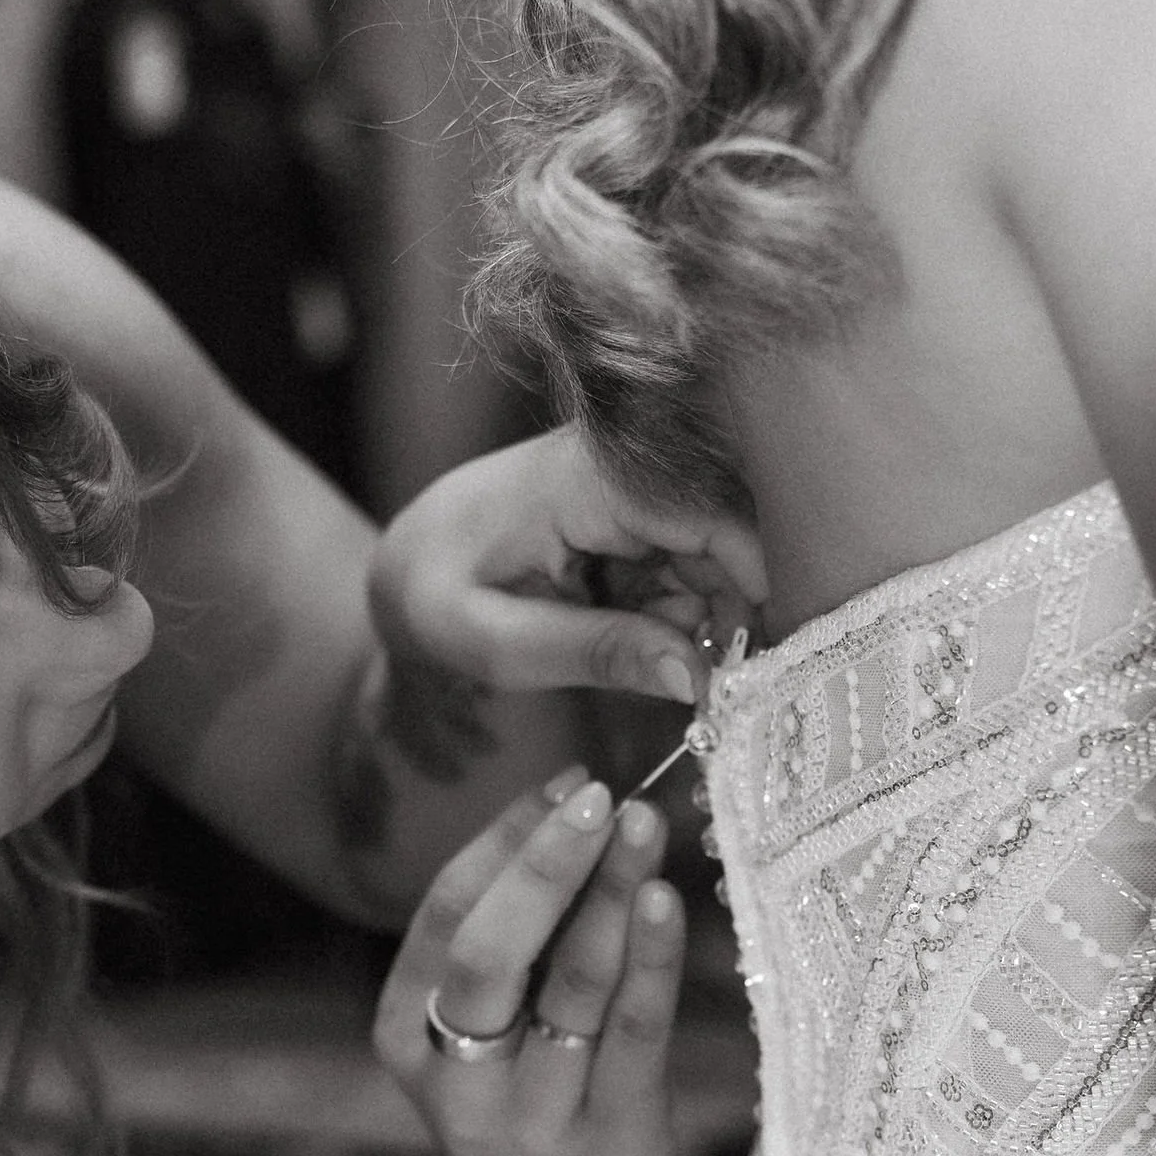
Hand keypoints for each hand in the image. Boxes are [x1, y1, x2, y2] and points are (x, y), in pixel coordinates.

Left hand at [369, 424, 766, 705]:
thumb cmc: (433, 597)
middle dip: (719, 621)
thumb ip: (596, 654)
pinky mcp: (639, 510)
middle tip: (688, 689)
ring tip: (628, 657)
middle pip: (727, 541)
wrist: (404, 561)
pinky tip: (628, 636)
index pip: (717, 519)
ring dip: (692, 624)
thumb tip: (694, 680)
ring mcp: (637, 485)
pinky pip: (690, 566)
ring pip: (714, 561)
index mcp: (591, 479)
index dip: (752, 594)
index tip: (743, 673)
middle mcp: (627, 466)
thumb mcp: (499, 643)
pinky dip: (672, 614)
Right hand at [374, 766, 682, 1155]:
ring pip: (566, 990)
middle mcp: (457, 1075)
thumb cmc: (513, 1097)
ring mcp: (531, 1114)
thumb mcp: (475, 1025)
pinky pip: (632, 1036)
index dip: (501, 839)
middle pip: (488, 953)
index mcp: (406, 1029)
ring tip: (643, 827)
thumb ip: (511, 936)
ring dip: (607, 899)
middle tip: (597, 797)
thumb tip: (570, 804)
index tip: (565, 781)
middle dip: (543, 866)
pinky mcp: (608, 1137)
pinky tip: (664, 901)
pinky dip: (649, 962)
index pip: (445, 914)